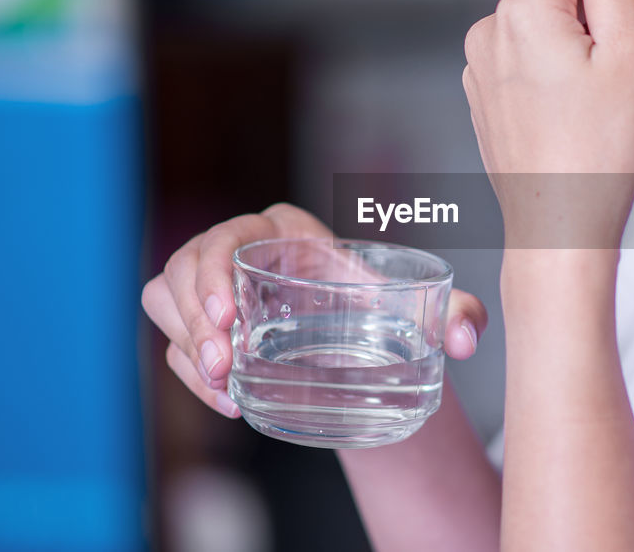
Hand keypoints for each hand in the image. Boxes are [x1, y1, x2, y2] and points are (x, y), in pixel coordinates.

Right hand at [141, 202, 490, 416]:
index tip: (231, 317)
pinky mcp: (204, 329)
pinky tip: (227, 401)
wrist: (360, 337)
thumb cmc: (381, 305)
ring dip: (185, 341)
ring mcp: (215, 291)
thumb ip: (458, 314)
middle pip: (186, 267)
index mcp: (284, 232)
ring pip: (166, 299)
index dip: (218, 268)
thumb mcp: (420, 306)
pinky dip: (190, 373)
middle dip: (195, 316)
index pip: (232, 234)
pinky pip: (173, 343)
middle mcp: (241, 253)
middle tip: (225, 364)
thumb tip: (467, 338)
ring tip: (222, 382)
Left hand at [462, 0, 633, 247]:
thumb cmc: (598, 153)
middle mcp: (492, 31)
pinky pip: (534, 57)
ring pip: (553, 22)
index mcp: (525, 10)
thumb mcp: (629, 50)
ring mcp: (484, 66)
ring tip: (617, 92)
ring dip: (594, 43)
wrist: (561, 227)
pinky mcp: (489, 96)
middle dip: (612, 10)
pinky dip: (567, 71)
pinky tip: (589, 109)